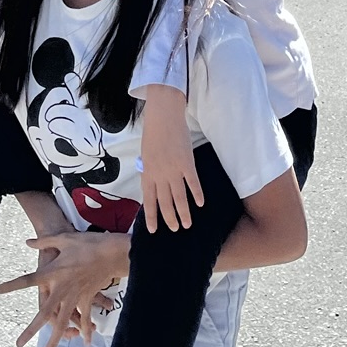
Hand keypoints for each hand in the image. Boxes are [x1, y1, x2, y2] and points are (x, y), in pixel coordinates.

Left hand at [0, 230, 130, 346]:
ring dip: (55, 341)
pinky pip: (84, 318)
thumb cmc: (87, 243)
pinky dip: (85, 331)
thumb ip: (44, 242)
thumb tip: (28, 242)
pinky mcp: (87, 298)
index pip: (27, 280)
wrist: (111, 251)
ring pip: (63, 324)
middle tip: (18, 344)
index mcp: (52, 273)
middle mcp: (61, 288)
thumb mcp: (63, 239)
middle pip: (44, 314)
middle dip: (31, 331)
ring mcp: (74, 296)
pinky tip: (85, 343)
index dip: (11, 286)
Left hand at [137, 84, 202, 233]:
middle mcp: (159, 175)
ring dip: (184, 213)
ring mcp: (173, 169)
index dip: (151, 217)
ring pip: (179, 197)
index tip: (154, 231)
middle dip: (170, 219)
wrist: (163, 116)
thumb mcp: (146, 155)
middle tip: (176, 229)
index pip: (148, 201)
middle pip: (165, 202)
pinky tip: (201, 204)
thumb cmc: (153, 134)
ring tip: (187, 224)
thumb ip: (149, 172)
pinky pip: (193, 182)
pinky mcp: (187, 162)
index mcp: (147, 173)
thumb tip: (153, 186)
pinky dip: (197, 194)